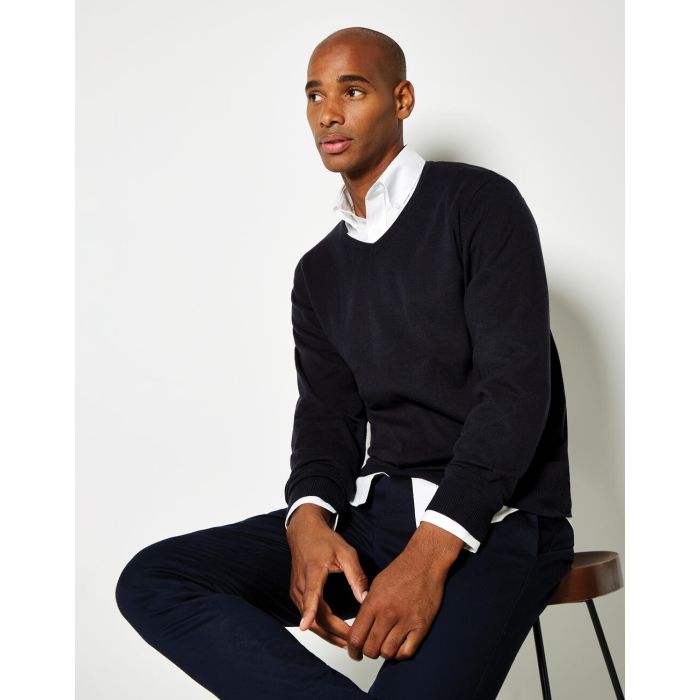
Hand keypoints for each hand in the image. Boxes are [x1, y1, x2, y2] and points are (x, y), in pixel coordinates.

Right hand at [286, 504, 368, 648]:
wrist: (304, 533)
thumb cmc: (325, 540)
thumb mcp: (346, 552)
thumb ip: (356, 576)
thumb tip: (365, 599)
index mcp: (313, 571)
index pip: (310, 594)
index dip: (308, 611)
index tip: (305, 625)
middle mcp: (301, 584)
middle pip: (314, 615)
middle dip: (333, 632)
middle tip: (353, 642)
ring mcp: (296, 591)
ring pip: (311, 620)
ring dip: (327, 633)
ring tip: (347, 642)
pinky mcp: (296, 595)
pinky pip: (308, 615)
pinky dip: (320, 626)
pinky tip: (335, 632)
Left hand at [346, 522, 462, 661]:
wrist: (425, 562)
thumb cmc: (401, 570)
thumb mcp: (376, 585)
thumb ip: (368, 606)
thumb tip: (360, 625)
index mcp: (373, 603)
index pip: (356, 637)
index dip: (352, 649)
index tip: (354, 652)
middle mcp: (388, 614)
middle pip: (371, 649)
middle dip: (368, 652)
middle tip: (370, 649)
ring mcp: (406, 621)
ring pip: (388, 653)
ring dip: (385, 653)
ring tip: (385, 645)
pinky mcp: (421, 626)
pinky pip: (407, 652)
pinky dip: (401, 654)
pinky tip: (399, 646)